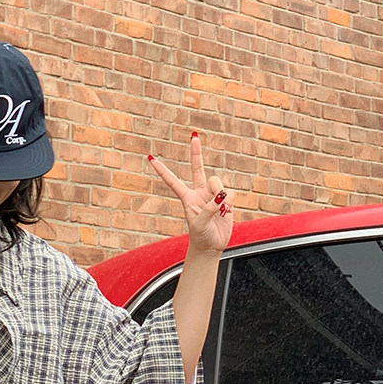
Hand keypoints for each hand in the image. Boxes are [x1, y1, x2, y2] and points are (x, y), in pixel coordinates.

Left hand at [148, 133, 231, 256]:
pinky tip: (227, 212)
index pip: (173, 182)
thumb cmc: (201, 236)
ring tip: (221, 210)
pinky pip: (231, 193)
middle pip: (198, 168)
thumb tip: (222, 195)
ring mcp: (212, 194)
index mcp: (187, 198)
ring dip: (222, 195)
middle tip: (194, 137)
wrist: (211, 246)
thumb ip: (209, 208)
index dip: (163, 171)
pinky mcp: (226, 199)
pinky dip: (231, 202)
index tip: (151, 159)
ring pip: (219, 183)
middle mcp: (199, 192)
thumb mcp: (200, 224)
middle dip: (196, 153)